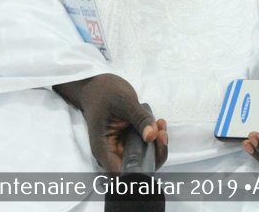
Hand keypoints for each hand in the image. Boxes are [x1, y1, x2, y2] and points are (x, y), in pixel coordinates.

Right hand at [53, 74, 167, 171]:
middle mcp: (111, 154)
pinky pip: (143, 147)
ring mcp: (119, 148)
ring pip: (142, 159)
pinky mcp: (127, 142)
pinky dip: (153, 138)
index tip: (154, 147)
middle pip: (136, 168)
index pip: (123, 173)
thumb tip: (152, 136)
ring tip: (161, 125)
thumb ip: (139, 118)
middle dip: (154, 154)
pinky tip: (158, 123)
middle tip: (162, 132)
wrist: (96, 85)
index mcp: (103, 150)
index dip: (141, 168)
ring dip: (156, 145)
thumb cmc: (104, 92)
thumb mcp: (124, 101)